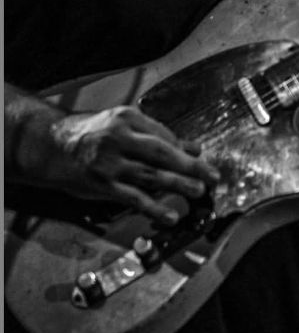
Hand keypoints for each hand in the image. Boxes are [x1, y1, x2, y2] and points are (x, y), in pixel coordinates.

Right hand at [43, 106, 219, 224]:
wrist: (50, 146)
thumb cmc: (91, 134)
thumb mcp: (123, 127)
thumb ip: (157, 136)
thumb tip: (194, 147)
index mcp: (127, 118)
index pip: (164, 134)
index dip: (183, 150)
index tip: (200, 160)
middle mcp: (119, 137)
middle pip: (163, 153)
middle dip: (191, 165)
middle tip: (213, 176)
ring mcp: (109, 162)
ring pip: (151, 175)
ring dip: (178, 184)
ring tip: (199, 192)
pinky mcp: (102, 184)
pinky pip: (133, 197)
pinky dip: (153, 207)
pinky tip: (169, 214)